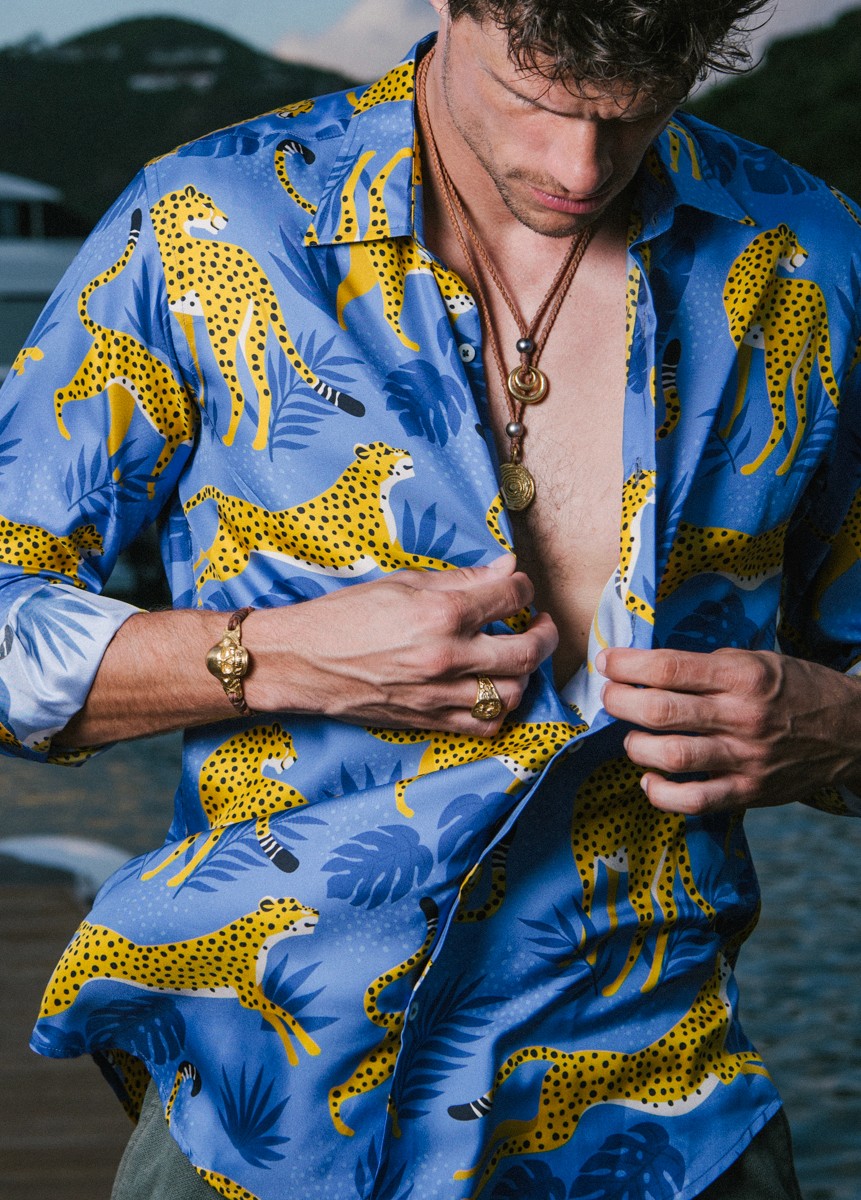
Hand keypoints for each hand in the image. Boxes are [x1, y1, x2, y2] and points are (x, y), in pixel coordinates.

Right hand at [246, 554, 558, 733]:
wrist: (301, 660)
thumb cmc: (344, 615)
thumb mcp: (401, 582)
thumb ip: (461, 579)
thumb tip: (505, 570)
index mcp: (441, 612)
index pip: (510, 596)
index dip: (522, 587)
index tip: (518, 587)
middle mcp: (447, 656)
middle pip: (527, 651)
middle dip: (545, 633)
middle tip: (539, 624)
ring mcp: (439, 694)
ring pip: (513, 693)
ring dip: (524, 675)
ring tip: (516, 658)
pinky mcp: (429, 720)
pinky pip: (483, 724)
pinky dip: (498, 709)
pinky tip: (492, 690)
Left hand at [597, 646, 860, 813]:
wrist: (852, 731)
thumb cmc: (795, 689)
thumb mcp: (758, 661)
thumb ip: (708, 666)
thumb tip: (648, 667)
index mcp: (742, 676)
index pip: (669, 668)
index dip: (627, 665)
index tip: (606, 661)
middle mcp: (741, 716)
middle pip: (660, 711)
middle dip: (619, 703)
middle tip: (609, 697)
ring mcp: (745, 758)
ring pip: (669, 756)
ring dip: (634, 746)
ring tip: (630, 737)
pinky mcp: (748, 793)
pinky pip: (693, 801)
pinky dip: (660, 793)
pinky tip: (649, 780)